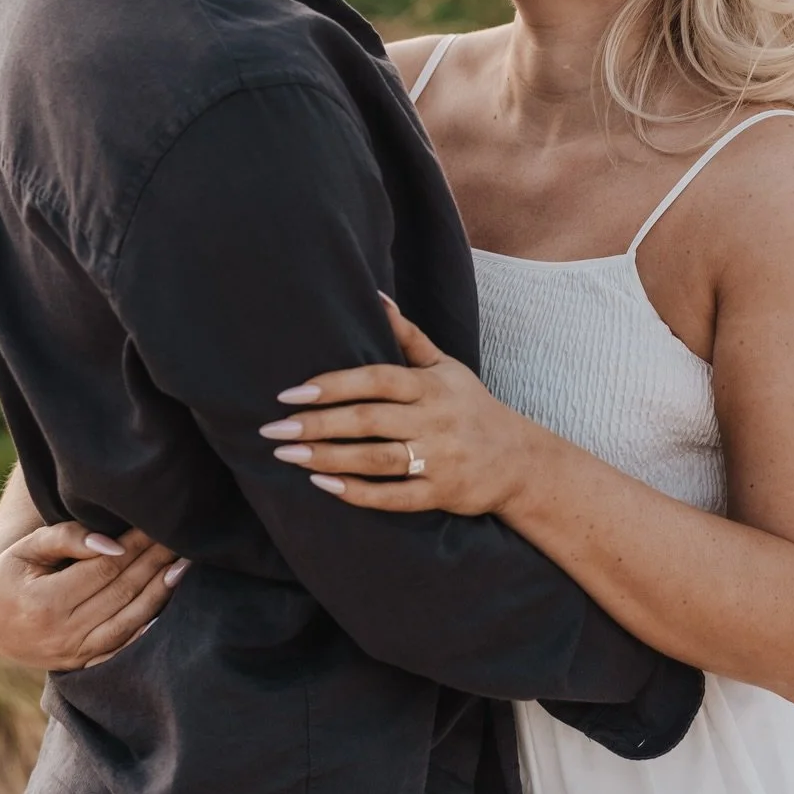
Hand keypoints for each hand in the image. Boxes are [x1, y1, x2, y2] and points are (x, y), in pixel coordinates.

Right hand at [0, 523, 186, 670]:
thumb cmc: (9, 575)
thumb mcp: (26, 550)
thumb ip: (66, 539)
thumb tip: (111, 544)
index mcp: (45, 603)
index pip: (104, 569)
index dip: (134, 546)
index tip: (157, 525)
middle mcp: (61, 633)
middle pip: (121, 593)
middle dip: (153, 563)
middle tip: (180, 538)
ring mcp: (74, 652)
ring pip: (127, 621)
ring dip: (159, 594)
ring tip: (182, 566)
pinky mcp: (82, 664)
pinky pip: (120, 649)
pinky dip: (145, 632)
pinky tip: (167, 611)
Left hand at [259, 294, 532, 515]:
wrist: (520, 460)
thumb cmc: (470, 406)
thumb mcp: (445, 366)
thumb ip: (407, 336)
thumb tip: (375, 296)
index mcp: (431, 386)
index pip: (377, 380)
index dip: (333, 385)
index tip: (291, 393)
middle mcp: (435, 420)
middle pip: (368, 420)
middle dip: (317, 424)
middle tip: (273, 428)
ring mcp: (439, 458)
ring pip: (376, 459)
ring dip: (327, 458)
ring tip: (287, 455)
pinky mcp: (440, 494)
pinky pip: (394, 496)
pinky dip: (357, 493)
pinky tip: (323, 485)